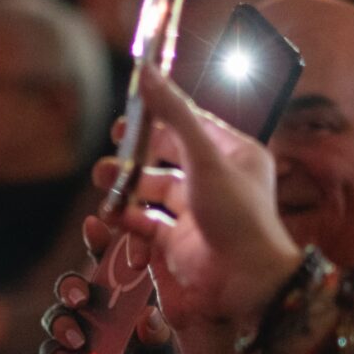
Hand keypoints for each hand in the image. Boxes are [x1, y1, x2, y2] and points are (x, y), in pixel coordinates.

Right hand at [39, 212, 168, 353]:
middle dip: (73, 286)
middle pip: (72, 287)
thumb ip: (156, 335)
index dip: (99, 244)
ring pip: (57, 317)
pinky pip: (51, 352)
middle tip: (83, 297)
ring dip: (65, 323)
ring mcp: (75, 340)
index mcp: (120, 303)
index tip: (95, 225)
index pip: (107, 266)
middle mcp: (94, 316)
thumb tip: (147, 317)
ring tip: (81, 341)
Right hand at [106, 68, 304, 331]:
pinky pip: (145, 224)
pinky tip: (110, 217)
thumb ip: (173, 114)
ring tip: (105, 184)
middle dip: (134, 156)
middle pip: (165, 157)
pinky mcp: (178, 243)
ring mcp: (195, 213)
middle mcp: (216, 180)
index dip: (158, 117)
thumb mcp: (206, 157)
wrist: (248, 284)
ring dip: (125, 187)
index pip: (191, 125)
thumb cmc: (238, 216)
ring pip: (151, 190)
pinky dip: (126, 219)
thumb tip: (146, 70)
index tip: (126, 115)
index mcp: (235, 154)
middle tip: (109, 154)